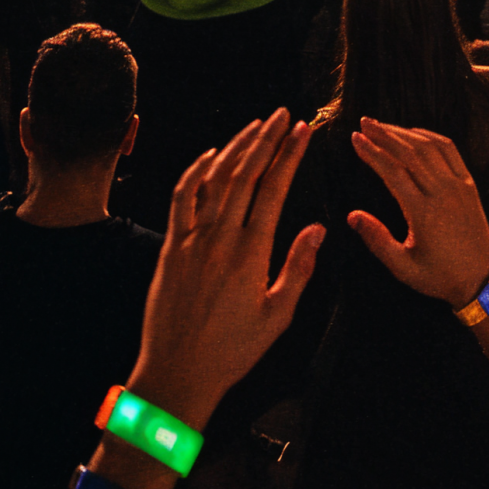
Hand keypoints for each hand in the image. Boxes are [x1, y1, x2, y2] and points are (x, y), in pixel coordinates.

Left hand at [125, 113, 322, 430]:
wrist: (177, 372)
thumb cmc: (231, 351)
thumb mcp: (277, 316)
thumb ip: (298, 268)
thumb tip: (318, 229)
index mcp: (250, 255)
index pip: (273, 190)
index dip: (289, 155)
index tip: (302, 131)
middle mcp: (220, 240)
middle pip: (245, 175)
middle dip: (266, 140)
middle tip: (283, 116)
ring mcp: (192, 240)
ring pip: (215, 179)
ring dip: (236, 148)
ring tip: (255, 126)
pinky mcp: (171, 247)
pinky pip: (183, 198)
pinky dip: (196, 171)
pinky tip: (212, 156)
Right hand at [347, 119, 488, 307]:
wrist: (481, 280)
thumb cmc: (439, 277)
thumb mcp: (403, 267)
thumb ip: (377, 240)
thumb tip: (352, 216)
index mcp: (423, 212)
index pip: (392, 171)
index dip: (372, 152)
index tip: (356, 139)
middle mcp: (442, 193)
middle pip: (409, 152)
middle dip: (384, 134)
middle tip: (364, 122)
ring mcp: (458, 186)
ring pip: (429, 147)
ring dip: (404, 133)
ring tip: (383, 126)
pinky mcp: (469, 185)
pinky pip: (450, 151)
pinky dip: (431, 137)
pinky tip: (415, 133)